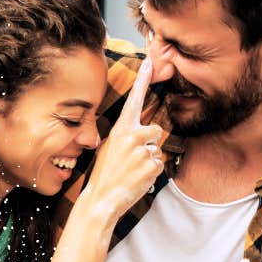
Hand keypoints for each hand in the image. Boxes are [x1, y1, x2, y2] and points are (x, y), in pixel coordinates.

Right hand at [81, 58, 165, 217]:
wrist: (101, 199)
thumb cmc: (104, 174)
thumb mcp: (109, 148)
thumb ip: (125, 136)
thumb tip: (143, 134)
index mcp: (120, 129)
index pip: (134, 100)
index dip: (142, 80)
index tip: (150, 61)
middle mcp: (132, 136)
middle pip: (155, 130)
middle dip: (148, 143)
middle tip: (131, 160)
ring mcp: (142, 150)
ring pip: (157, 149)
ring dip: (148, 160)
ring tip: (131, 171)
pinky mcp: (152, 165)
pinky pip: (160, 164)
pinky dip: (151, 173)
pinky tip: (137, 179)